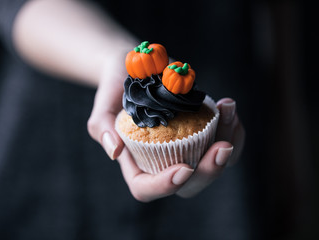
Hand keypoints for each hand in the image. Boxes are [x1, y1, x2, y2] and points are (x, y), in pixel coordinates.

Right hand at [88, 53, 244, 201]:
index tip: (183, 168)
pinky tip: (228, 107)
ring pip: (213, 164)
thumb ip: (101, 128)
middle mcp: (164, 161)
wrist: (135, 67)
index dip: (165, 186)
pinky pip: (224, 141)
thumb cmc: (115, 88)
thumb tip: (114, 152)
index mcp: (136, 163)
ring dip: (229, 142)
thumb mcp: (103, 106)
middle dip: (210, 171)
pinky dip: (233, 129)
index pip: (147, 188)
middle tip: (222, 147)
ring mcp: (186, 148)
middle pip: (189, 184)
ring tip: (228, 110)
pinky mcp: (202, 132)